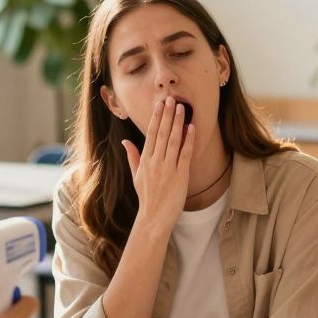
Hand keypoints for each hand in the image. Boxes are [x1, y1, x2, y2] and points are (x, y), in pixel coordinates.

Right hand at [122, 97, 194, 228]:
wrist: (154, 218)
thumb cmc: (146, 197)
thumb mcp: (136, 176)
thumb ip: (132, 157)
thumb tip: (125, 141)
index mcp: (145, 161)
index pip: (151, 134)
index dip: (156, 118)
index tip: (160, 105)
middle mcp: (155, 162)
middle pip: (162, 133)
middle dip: (167, 115)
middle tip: (172, 99)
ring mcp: (167, 168)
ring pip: (174, 140)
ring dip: (178, 123)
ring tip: (182, 108)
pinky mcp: (180, 176)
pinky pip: (185, 154)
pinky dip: (189, 140)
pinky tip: (192, 128)